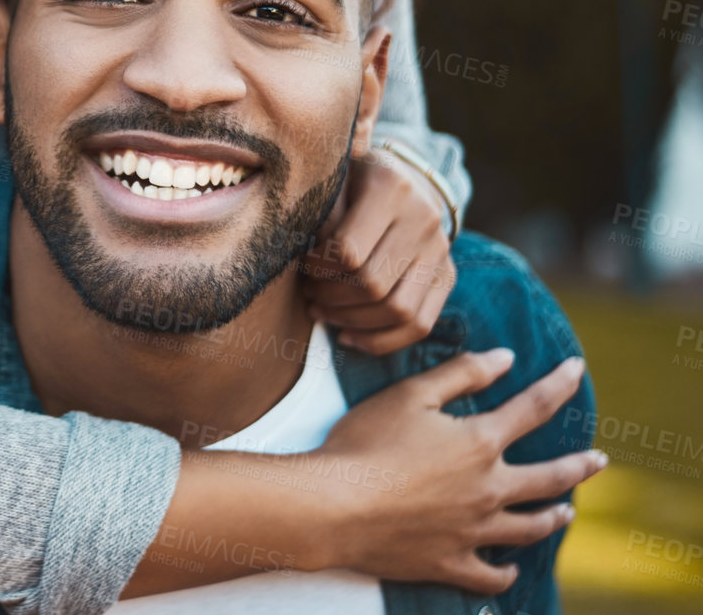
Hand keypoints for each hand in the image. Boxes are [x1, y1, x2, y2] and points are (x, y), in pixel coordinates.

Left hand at [301, 150, 454, 353]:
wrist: (407, 178)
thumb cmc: (354, 179)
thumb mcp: (333, 179)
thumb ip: (319, 212)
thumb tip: (303, 256)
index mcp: (391, 188)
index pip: (349, 251)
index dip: (318, 268)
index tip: (302, 265)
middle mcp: (424, 219)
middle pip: (373, 284)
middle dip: (330, 297)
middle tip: (308, 294)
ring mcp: (441, 251)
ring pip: (398, 310)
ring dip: (351, 321)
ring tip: (322, 312)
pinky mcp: (447, 276)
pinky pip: (420, 325)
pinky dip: (381, 340)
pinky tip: (347, 336)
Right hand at [317, 349, 603, 592]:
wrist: (337, 505)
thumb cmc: (366, 443)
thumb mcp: (409, 395)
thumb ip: (460, 374)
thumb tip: (504, 359)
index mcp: (480, 443)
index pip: (533, 408)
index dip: (558, 384)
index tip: (577, 369)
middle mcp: (489, 489)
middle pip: (550, 478)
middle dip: (579, 466)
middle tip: (598, 461)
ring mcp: (474, 531)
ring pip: (529, 528)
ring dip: (553, 518)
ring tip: (565, 513)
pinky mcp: (451, 562)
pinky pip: (491, 576)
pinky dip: (505, 573)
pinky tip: (509, 568)